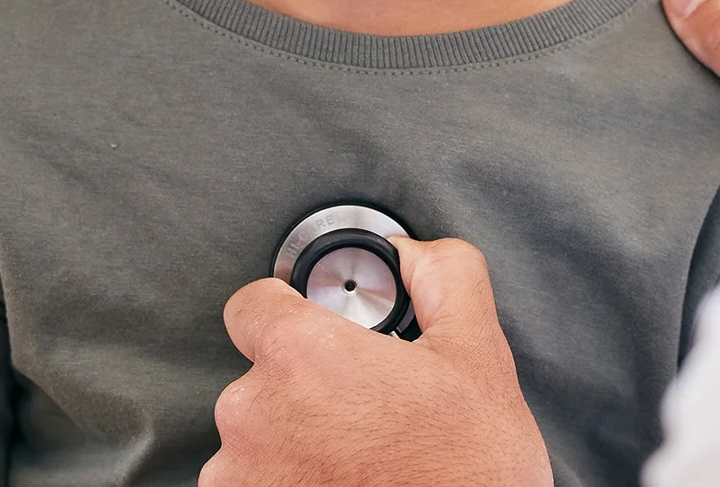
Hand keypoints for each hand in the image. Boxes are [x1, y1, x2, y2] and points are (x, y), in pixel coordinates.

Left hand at [202, 238, 551, 486]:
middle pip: (258, 376)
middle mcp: (252, 413)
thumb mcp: (478, 355)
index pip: (251, 305)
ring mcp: (240, 474)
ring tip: (356, 461)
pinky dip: (286, 483)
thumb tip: (413, 255)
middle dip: (304, 389)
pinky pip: (251, 482)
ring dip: (292, 444)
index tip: (317, 336)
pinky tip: (339, 485)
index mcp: (300, 354)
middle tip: (362, 415)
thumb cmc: (468, 475)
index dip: (287, 313)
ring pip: (254, 437)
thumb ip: (442, 277)